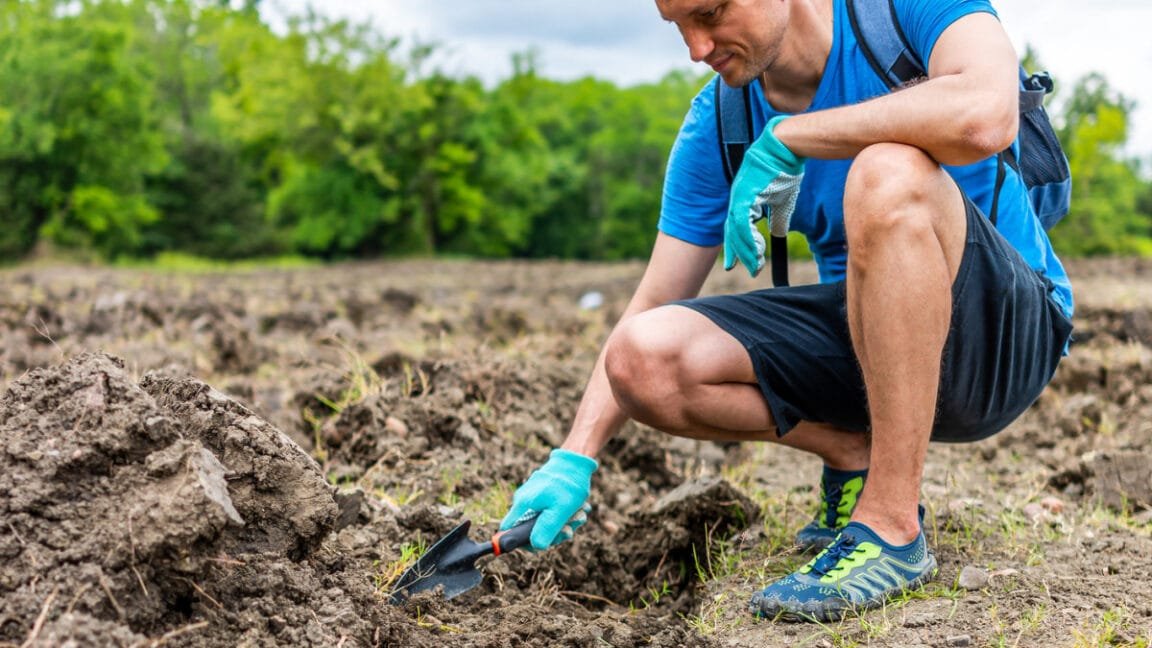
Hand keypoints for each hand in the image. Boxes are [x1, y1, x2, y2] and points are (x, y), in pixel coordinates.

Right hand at [500, 448, 597, 550]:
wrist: (576, 462)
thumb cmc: (568, 486)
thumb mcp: (559, 511)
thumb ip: (546, 530)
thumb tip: (536, 547)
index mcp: (523, 505)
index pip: (507, 530)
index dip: (521, 542)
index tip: (541, 544)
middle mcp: (524, 502)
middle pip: (528, 530)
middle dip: (551, 534)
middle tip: (569, 530)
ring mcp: (533, 498)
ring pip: (543, 522)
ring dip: (562, 525)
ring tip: (579, 516)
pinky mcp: (542, 496)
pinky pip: (549, 513)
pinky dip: (563, 516)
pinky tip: (577, 511)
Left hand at [724, 116, 804, 276]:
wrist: (787, 147)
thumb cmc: (786, 168)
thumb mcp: (783, 199)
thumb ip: (778, 218)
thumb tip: (778, 234)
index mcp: (744, 197)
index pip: (737, 225)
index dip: (736, 244)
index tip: (737, 261)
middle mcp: (738, 197)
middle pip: (733, 230)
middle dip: (737, 251)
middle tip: (740, 268)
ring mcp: (740, 195)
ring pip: (737, 230)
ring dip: (745, 250)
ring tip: (754, 266)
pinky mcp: (746, 194)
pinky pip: (744, 223)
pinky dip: (749, 239)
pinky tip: (757, 251)